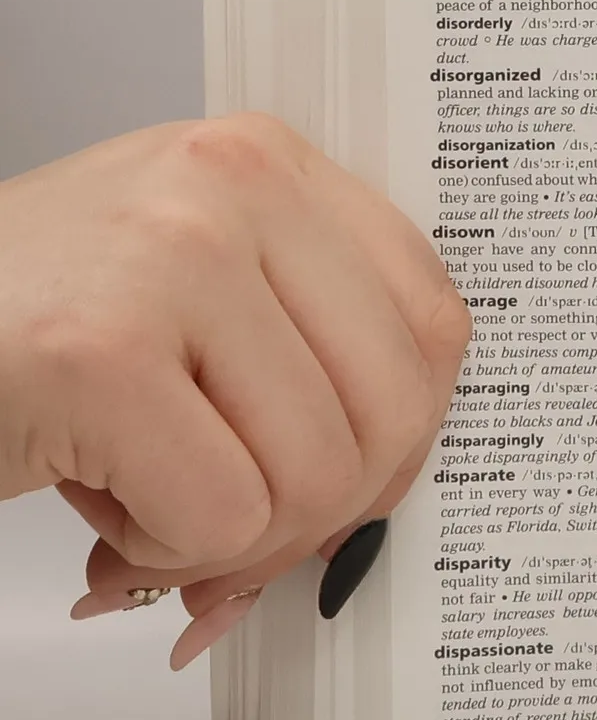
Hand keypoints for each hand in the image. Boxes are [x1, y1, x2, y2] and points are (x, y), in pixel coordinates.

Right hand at [0, 114, 469, 665]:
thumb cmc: (19, 327)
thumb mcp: (187, 302)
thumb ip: (303, 368)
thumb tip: (378, 506)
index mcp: (269, 164)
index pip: (432, 320)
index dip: (404, 434)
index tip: (346, 481)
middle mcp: (234, 185)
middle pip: (396, 405)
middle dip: (324, 511)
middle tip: (238, 531)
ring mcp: (172, 257)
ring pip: (319, 474)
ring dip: (234, 541)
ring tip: (149, 511)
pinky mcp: (100, 353)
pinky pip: (223, 517)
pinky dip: (164, 555)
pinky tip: (104, 517)